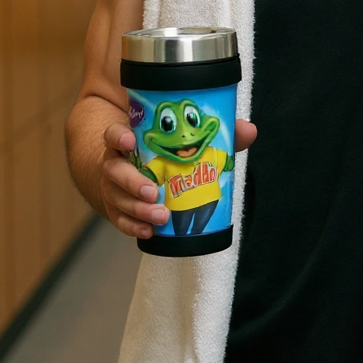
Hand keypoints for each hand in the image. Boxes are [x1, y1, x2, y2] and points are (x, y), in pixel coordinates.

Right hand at [99, 119, 257, 238]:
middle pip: (114, 170)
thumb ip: (216, 134)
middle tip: (155, 192)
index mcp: (130, 140)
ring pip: (116, 197)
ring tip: (160, 216)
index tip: (130, 141)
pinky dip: (132, 226)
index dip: (119, 137)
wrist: (140, 169)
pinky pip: (120, 219)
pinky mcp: (118, 208)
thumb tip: (248, 131)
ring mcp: (114, 187)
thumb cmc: (166, 151)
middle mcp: (117, 162)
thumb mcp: (185, 139)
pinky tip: (148, 232)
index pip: (114, 134)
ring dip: (137, 208)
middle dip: (132, 182)